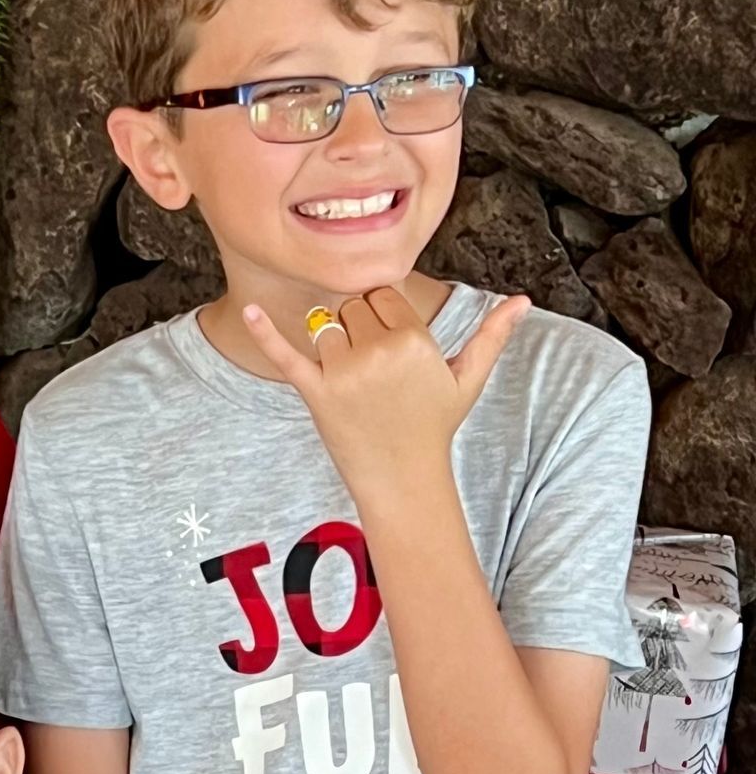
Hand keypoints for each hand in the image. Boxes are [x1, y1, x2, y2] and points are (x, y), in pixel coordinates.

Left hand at [242, 286, 528, 504]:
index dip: (384, 316)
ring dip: (334, 344)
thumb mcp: (466, 378)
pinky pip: (285, 354)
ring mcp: (345, 372)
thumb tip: (523, 300)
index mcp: (415, 338)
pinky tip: (249, 309)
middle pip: (354, 307)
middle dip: (360, 328)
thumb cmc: (434, 426)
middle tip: (374, 369)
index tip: (391, 345)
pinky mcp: (315, 393)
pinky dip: (265, 332)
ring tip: (354, 380)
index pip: (383, 295)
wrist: (403, 478)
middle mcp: (379, 350)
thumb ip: (492, 335)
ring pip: (327, 326)